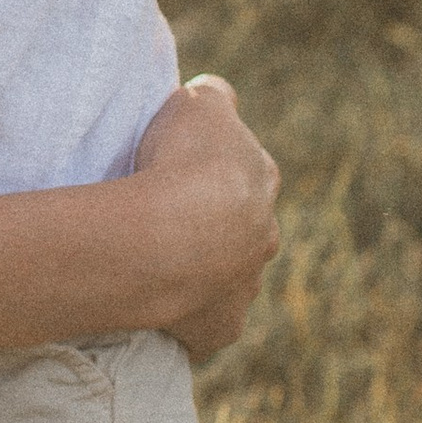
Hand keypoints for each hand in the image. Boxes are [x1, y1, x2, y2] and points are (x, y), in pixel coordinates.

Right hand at [131, 74, 279, 354]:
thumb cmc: (182, 162)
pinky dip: (188, 317)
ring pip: (227, 278)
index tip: (181, 167)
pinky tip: (159, 307)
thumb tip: (215, 94)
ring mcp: (245, 286)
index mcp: (261, 181)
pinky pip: (205, 324)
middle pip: (243, 229)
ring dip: (202, 271)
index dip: (211, 167)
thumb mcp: (198, 102)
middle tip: (166, 218)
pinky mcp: (221, 327)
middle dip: (215, 225)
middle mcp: (264, 236)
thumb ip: (213, 96)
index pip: (245, 168)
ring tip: (156, 261)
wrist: (168, 237)